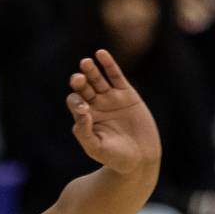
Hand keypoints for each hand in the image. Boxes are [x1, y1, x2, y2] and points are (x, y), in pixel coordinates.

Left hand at [67, 51, 161, 176]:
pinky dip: (108, 65)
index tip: (84, 108)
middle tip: (77, 78)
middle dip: (79, 82)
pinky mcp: (127, 94)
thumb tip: (81, 111)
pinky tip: (101, 54)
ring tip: (85, 63)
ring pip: (98, 80)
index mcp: (85, 118)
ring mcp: (111, 98)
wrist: (139, 159)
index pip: (75, 102)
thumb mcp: (95, 147)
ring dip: (91, 71)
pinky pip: (115, 76)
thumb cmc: (114, 157)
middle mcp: (96, 105)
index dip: (76, 101)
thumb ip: (84, 132)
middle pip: (83, 88)